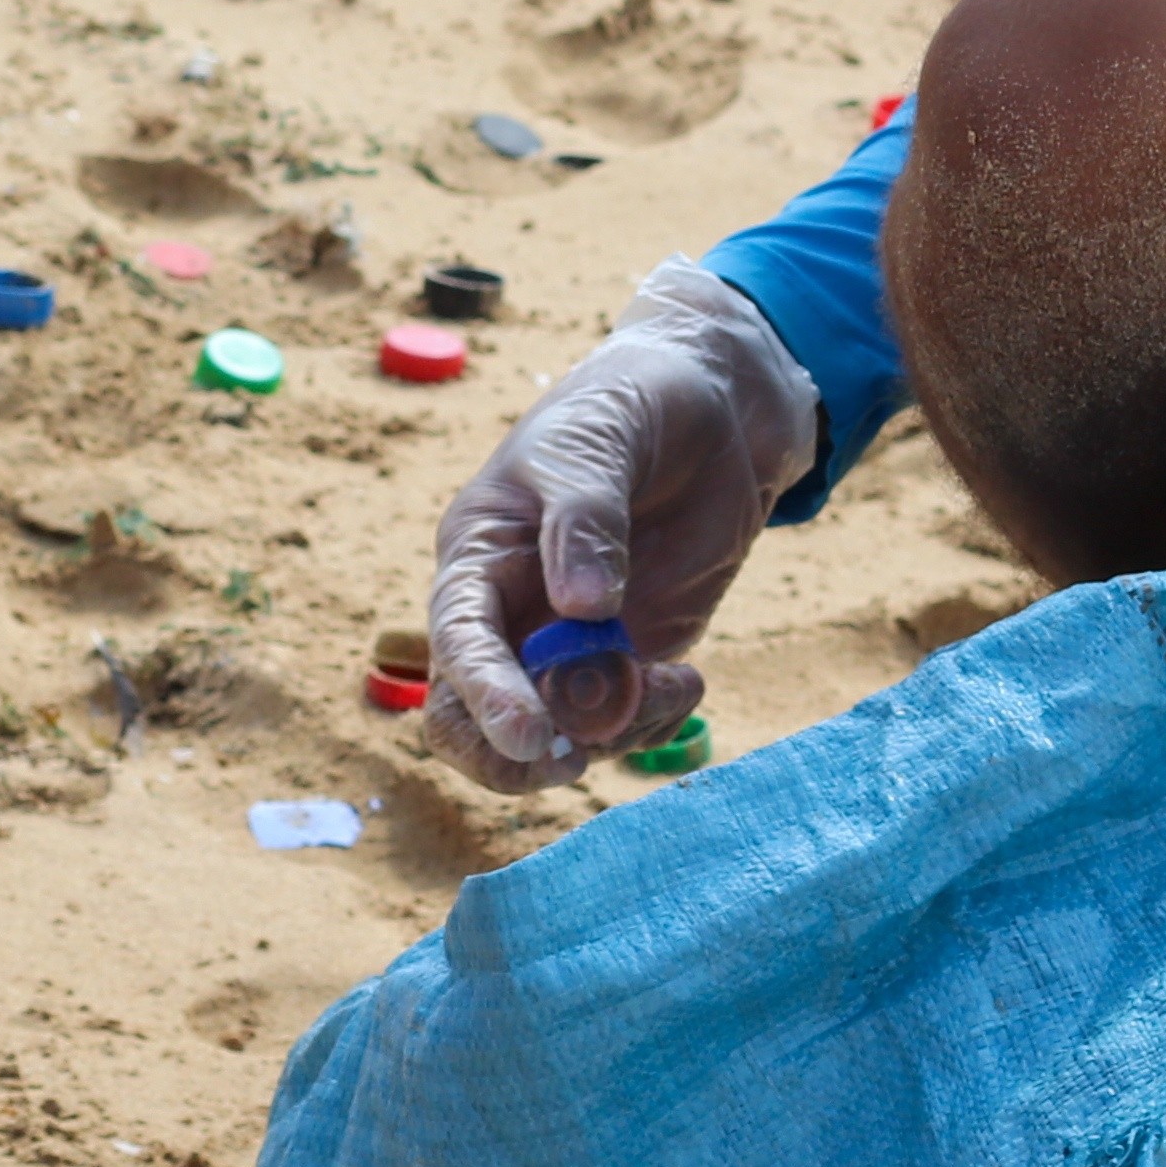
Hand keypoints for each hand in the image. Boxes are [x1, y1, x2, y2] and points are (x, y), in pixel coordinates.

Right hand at [424, 262, 824, 789]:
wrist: (707, 408)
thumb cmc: (626, 407)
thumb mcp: (596, 443)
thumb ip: (585, 520)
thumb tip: (581, 607)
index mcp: (479, 554)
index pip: (458, 639)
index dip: (483, 693)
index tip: (528, 732)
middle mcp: (510, 611)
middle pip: (470, 717)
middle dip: (513, 754)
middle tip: (575, 759)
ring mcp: (567, 643)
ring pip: (554, 732)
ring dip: (606, 733)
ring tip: (671, 684)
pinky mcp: (626, 659)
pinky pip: (620, 722)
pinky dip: (651, 723)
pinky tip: (688, 683)